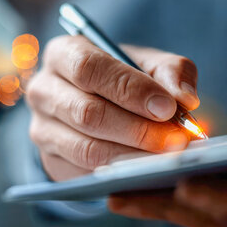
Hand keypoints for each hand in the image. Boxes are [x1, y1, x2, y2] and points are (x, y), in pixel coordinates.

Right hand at [26, 35, 199, 180]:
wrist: (97, 105)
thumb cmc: (125, 78)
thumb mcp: (148, 64)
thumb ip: (171, 71)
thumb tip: (185, 97)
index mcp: (63, 53)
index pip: (89, 68)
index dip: (129, 89)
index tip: (166, 107)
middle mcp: (43, 89)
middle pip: (86, 112)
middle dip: (136, 128)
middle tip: (174, 139)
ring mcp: (42, 128)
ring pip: (86, 148)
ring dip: (131, 155)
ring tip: (166, 156)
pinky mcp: (50, 161)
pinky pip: (85, 173)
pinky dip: (120, 173)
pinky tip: (147, 170)